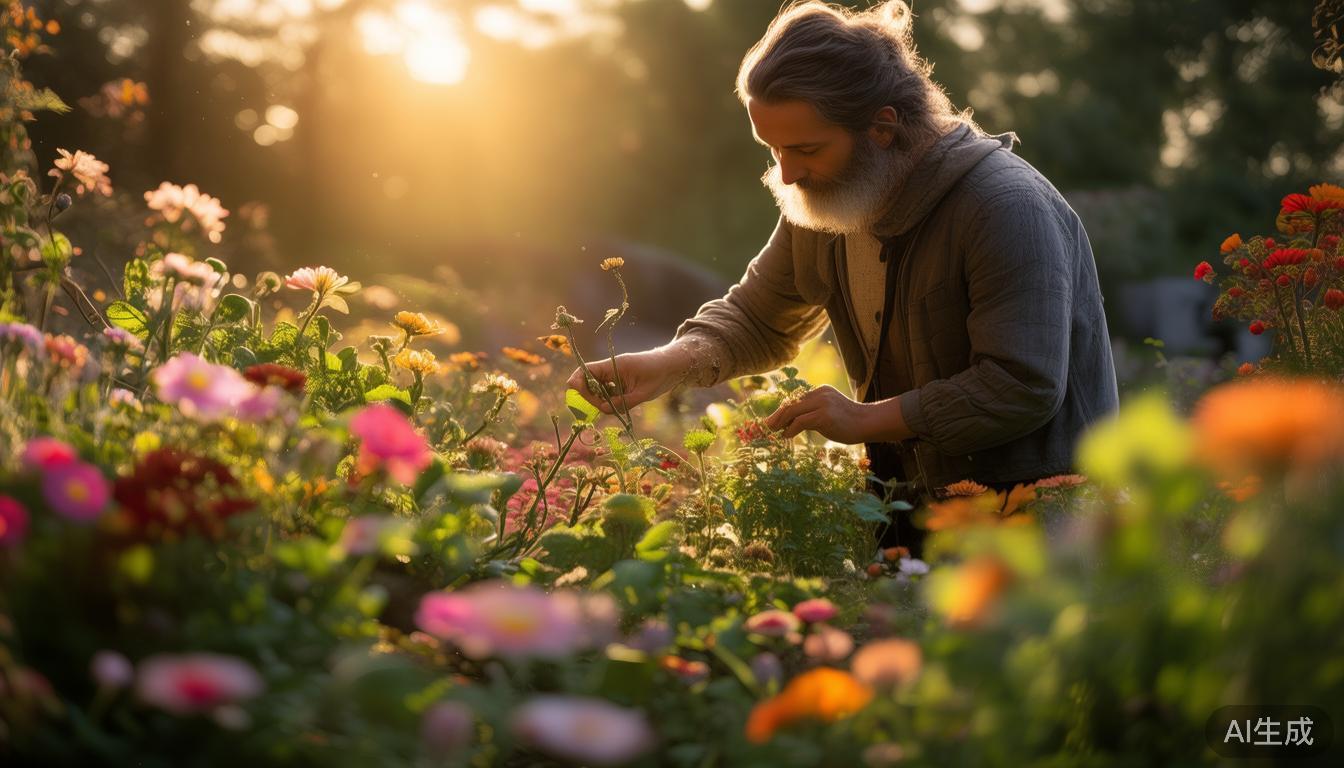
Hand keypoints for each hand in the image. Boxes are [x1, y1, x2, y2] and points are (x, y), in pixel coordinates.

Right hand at [565, 346, 690, 414]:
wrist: (674, 366)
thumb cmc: (660, 375)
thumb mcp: (642, 393)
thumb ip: (622, 402)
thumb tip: (602, 409)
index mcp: (613, 365)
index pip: (585, 371)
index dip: (579, 383)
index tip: (582, 398)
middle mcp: (611, 368)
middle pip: (588, 382)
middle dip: (592, 397)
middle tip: (606, 408)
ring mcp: (615, 374)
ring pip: (598, 389)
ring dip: (602, 400)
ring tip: (618, 406)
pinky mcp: (620, 381)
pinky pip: (607, 392)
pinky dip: (610, 400)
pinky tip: (622, 403)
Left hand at [763, 385, 871, 443]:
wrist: (868, 422)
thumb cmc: (849, 422)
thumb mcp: (828, 413)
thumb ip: (812, 414)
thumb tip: (791, 425)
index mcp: (820, 391)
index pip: (795, 399)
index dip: (782, 410)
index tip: (772, 420)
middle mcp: (819, 393)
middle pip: (791, 403)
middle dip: (777, 415)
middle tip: (767, 426)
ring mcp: (822, 403)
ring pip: (793, 411)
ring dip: (780, 422)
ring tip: (773, 431)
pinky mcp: (824, 415)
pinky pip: (801, 421)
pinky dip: (790, 429)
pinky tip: (786, 436)